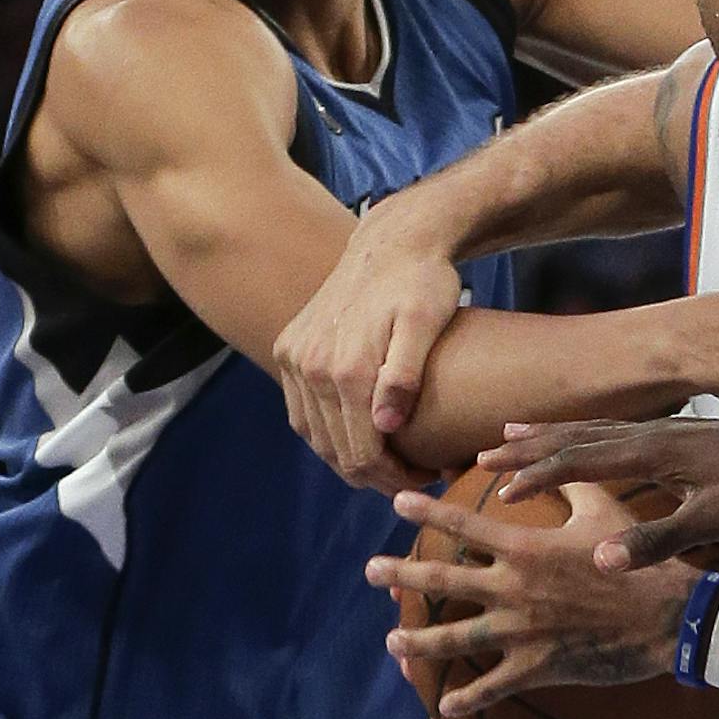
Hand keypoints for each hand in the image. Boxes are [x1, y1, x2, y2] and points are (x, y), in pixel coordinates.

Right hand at [275, 195, 463, 492]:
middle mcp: (310, 365)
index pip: (363, 451)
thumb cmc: (423, 281)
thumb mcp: (427, 322)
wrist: (392, 241)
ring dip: (348, 459)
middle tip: (417, 478)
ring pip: (314, 435)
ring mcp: (294, 357)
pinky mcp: (288, 348)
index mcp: (346, 367)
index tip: (431, 477)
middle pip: (337, 450)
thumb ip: (406, 373)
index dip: (396, 477)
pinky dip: (325, 433)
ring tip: (390, 466)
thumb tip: (386, 426)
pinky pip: (300, 410)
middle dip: (376, 475)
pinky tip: (355, 439)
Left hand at [369, 483, 700, 715]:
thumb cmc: (636, 559)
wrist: (666, 616)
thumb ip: (569, 485)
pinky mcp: (537, 667)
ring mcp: (521, 631)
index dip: (428, 510)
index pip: (465, 523)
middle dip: (401, 573)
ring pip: (454, 638)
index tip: (397, 500)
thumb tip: (546, 465)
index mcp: (526, 548)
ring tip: (391, 639)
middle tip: (370, 569)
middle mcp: (513, 589)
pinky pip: (491, 687)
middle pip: (443, 580)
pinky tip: (443, 705)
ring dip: (417, 640)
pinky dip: (466, 698)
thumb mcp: (604, 511)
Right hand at [477, 413, 718, 572]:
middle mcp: (660, 433)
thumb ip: (660, 539)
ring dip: (558, 435)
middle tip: (485, 451)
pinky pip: (626, 433)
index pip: (582, 460)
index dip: (538, 475)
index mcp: (658, 450)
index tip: (498, 489)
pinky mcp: (692, 437)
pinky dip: (596, 436)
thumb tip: (601, 559)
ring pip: (602, 430)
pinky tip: (596, 444)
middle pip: (583, 436)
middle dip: (533, 446)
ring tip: (520, 433)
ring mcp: (676, 432)